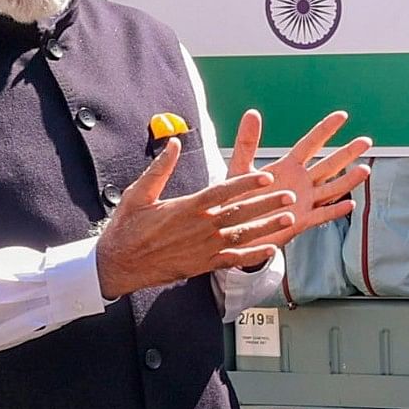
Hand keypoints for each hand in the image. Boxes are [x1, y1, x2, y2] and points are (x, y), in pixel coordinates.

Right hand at [96, 123, 301, 296]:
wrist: (119, 264)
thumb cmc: (128, 227)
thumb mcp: (139, 193)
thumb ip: (160, 168)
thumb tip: (175, 143)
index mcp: (187, 207)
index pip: (223, 192)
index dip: (247, 184)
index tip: (267, 177)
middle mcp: (200, 227)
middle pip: (240, 213)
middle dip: (267, 204)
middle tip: (290, 196)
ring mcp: (204, 248)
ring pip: (242, 236)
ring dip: (268, 228)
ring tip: (290, 219)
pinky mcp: (203, 265)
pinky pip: (233, 260)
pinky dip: (253, 256)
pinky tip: (271, 250)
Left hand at [231, 109, 374, 250]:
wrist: (233, 228)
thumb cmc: (236, 196)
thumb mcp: (239, 166)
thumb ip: (247, 141)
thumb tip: (252, 112)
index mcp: (288, 167)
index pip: (311, 144)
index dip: (326, 129)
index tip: (342, 115)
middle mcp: (301, 182)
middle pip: (329, 165)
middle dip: (347, 153)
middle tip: (366, 141)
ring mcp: (304, 202)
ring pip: (331, 189)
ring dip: (348, 180)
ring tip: (365, 170)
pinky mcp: (301, 222)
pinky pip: (321, 215)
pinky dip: (335, 211)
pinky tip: (350, 204)